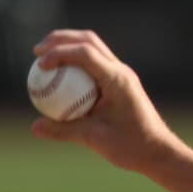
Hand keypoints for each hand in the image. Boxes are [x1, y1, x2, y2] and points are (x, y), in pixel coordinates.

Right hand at [31, 29, 176, 173]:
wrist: (158, 152)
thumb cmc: (131, 146)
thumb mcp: (94, 139)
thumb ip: (63, 130)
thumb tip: (34, 127)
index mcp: (117, 79)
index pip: (85, 53)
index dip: (59, 53)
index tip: (39, 65)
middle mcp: (121, 71)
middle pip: (88, 41)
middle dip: (60, 40)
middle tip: (37, 51)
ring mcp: (122, 76)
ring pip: (93, 49)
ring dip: (68, 48)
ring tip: (44, 60)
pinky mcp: (120, 83)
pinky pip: (95, 66)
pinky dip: (76, 66)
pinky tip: (59, 80)